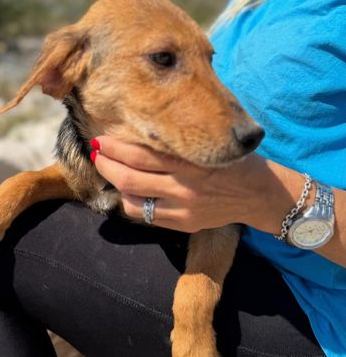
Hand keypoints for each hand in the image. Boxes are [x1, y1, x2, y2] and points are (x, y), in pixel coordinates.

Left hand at [91, 135, 263, 232]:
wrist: (260, 195)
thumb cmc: (234, 161)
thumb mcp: (211, 144)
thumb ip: (181, 141)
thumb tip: (143, 131)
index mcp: (191, 162)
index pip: (141, 154)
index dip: (115, 147)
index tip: (101, 139)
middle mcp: (184, 187)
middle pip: (130, 177)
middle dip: (106, 164)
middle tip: (96, 153)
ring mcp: (183, 209)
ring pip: (133, 200)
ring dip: (115, 185)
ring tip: (109, 172)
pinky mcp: (184, 225)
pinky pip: (146, 217)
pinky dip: (131, 204)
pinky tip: (128, 193)